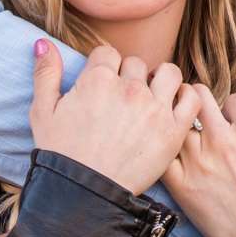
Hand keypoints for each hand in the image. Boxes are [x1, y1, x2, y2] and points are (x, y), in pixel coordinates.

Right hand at [29, 41, 199, 195]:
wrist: (85, 194)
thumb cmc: (62, 155)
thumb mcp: (43, 112)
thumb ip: (45, 74)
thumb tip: (42, 42)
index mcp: (97, 80)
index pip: (108, 53)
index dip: (104, 68)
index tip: (104, 86)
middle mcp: (128, 88)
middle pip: (136, 64)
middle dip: (130, 77)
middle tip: (124, 100)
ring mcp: (154, 108)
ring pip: (169, 72)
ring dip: (161, 81)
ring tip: (152, 98)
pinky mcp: (174, 130)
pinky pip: (192, 98)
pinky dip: (186, 98)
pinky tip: (173, 108)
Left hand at [163, 89, 235, 236]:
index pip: (234, 99)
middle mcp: (222, 141)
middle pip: (199, 98)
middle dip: (204, 102)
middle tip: (206, 115)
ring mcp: (198, 163)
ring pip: (179, 124)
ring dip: (185, 127)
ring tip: (192, 138)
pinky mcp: (182, 185)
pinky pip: (165, 155)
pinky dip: (168, 151)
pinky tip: (178, 157)